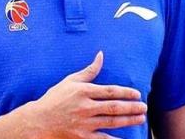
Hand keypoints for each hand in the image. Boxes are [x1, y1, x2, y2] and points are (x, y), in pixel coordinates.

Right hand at [26, 51, 146, 138]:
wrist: (40, 121)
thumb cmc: (55, 98)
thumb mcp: (70, 81)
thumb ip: (89, 70)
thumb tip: (101, 55)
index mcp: (83, 91)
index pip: (109, 91)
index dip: (125, 92)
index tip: (137, 93)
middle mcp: (85, 107)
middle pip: (114, 107)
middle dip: (131, 107)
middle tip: (144, 107)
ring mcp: (84, 123)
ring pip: (112, 122)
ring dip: (129, 120)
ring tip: (141, 118)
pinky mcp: (82, 137)